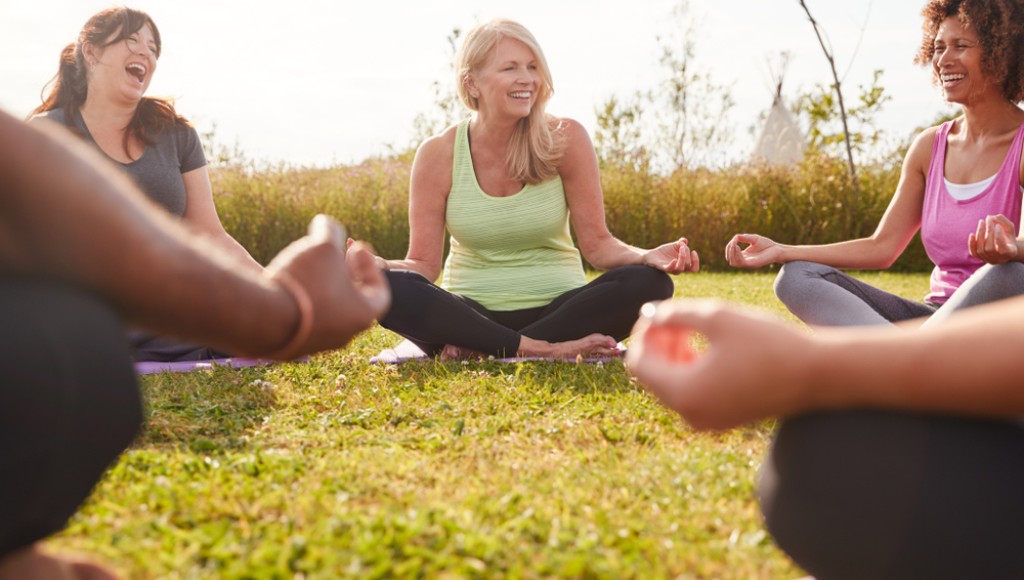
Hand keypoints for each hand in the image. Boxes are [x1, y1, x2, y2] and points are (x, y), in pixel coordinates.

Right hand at [264, 215, 390, 357]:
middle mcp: (345, 334)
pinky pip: (304, 321)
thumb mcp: (322, 246)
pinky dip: (303, 302)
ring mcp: (318, 344)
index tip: (356, 248)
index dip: (371, 266)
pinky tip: (289, 284)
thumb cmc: (304, 282)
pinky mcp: (292, 348)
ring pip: (327, 311)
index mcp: (363, 314)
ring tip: (309, 267)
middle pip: (352, 301)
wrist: (261, 317)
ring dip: (323, 287)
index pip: (380, 291)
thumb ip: (330, 231)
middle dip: (345, 274)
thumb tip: (326, 223)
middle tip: (333, 255)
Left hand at [626, 300, 812, 429]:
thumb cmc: (769, 342)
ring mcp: (707, 421)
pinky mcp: (723, 419)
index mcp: (685, 393)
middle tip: (676, 316)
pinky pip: (691, 393)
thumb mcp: (717, 316)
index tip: (658, 311)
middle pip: (652, 375)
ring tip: (692, 327)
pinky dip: (690, 368)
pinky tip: (707, 345)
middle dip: (657, 342)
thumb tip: (650, 314)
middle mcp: (691, 414)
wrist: (818, 374)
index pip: (638, 362)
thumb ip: (675, 313)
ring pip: (670, 384)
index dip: (643, 333)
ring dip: (672, 354)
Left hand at [642, 238, 699, 273]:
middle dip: (687, 253)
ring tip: (680, 248)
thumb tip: (685, 241)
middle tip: (681, 246)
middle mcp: (678, 268)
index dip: (696, 261)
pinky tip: (674, 259)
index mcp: (683, 265)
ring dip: (682, 257)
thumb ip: (681, 243)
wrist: (652, 254)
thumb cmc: (664, 252)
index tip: (693, 251)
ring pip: (680, 269)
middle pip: (688, 264)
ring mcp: (671, 269)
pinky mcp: (663, 267)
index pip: (694, 269)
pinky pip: (669, 269)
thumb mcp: (674, 245)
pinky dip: (672, 265)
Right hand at [725, 234, 782, 267]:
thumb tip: (735, 237)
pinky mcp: (753, 264)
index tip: (734, 239)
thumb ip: (744, 238)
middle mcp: (746, 261)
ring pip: (734, 263)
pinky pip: (741, 262)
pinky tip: (738, 247)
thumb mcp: (753, 239)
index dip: (729, 247)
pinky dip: (737, 255)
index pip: (731, 255)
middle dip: (729, 251)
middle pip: (730, 260)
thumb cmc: (767, 245)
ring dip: (731, 253)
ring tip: (734, 245)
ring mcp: (749, 263)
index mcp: (745, 256)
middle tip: (733, 243)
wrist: (779, 249)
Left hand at [968, 214, 1020, 263]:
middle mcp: (998, 259)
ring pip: (981, 250)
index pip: (1002, 247)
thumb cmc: (1008, 236)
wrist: (1003, 248)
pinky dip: (971, 243)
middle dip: (989, 232)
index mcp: (1010, 253)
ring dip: (980, 234)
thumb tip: (992, 217)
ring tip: (982, 222)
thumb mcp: (1010, 229)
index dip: (999, 236)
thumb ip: (1004, 222)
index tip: (998, 225)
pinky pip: (973, 252)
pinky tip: (971, 234)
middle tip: (989, 219)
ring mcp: (988, 259)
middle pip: (990, 248)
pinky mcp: (979, 257)